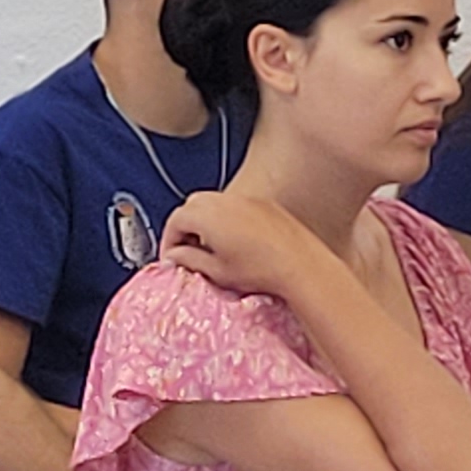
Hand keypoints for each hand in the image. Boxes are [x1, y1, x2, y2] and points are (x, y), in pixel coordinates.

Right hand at [157, 188, 330, 306]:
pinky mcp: (264, 203)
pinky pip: (236, 205)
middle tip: (187, 252)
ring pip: (214, 203)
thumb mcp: (217, 271)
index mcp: (207, 215)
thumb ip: (188, 260)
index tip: (172, 258)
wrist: (301, 264)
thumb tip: (175, 257)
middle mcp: (225, 200)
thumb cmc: (261, 270)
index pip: (175, 220)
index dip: (169, 241)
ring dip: (205, 221)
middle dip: (185, 228)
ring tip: (211, 248)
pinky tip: (235, 242)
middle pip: (192, 206)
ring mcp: (246, 199)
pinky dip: (227, 218)